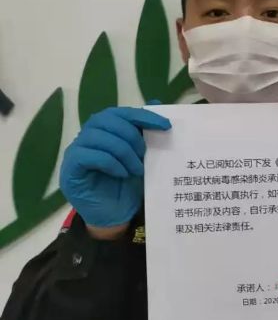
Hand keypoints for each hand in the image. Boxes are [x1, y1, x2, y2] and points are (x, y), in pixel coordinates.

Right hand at [60, 107, 170, 228]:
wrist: (115, 217)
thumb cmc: (127, 186)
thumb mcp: (141, 157)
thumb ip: (144, 132)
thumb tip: (157, 102)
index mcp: (104, 130)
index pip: (120, 112)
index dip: (142, 115)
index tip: (165, 125)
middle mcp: (87, 136)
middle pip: (107, 119)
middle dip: (131, 135)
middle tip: (144, 154)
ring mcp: (75, 151)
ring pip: (98, 136)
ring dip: (123, 152)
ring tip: (136, 169)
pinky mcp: (70, 168)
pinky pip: (88, 155)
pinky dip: (110, 163)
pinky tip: (122, 174)